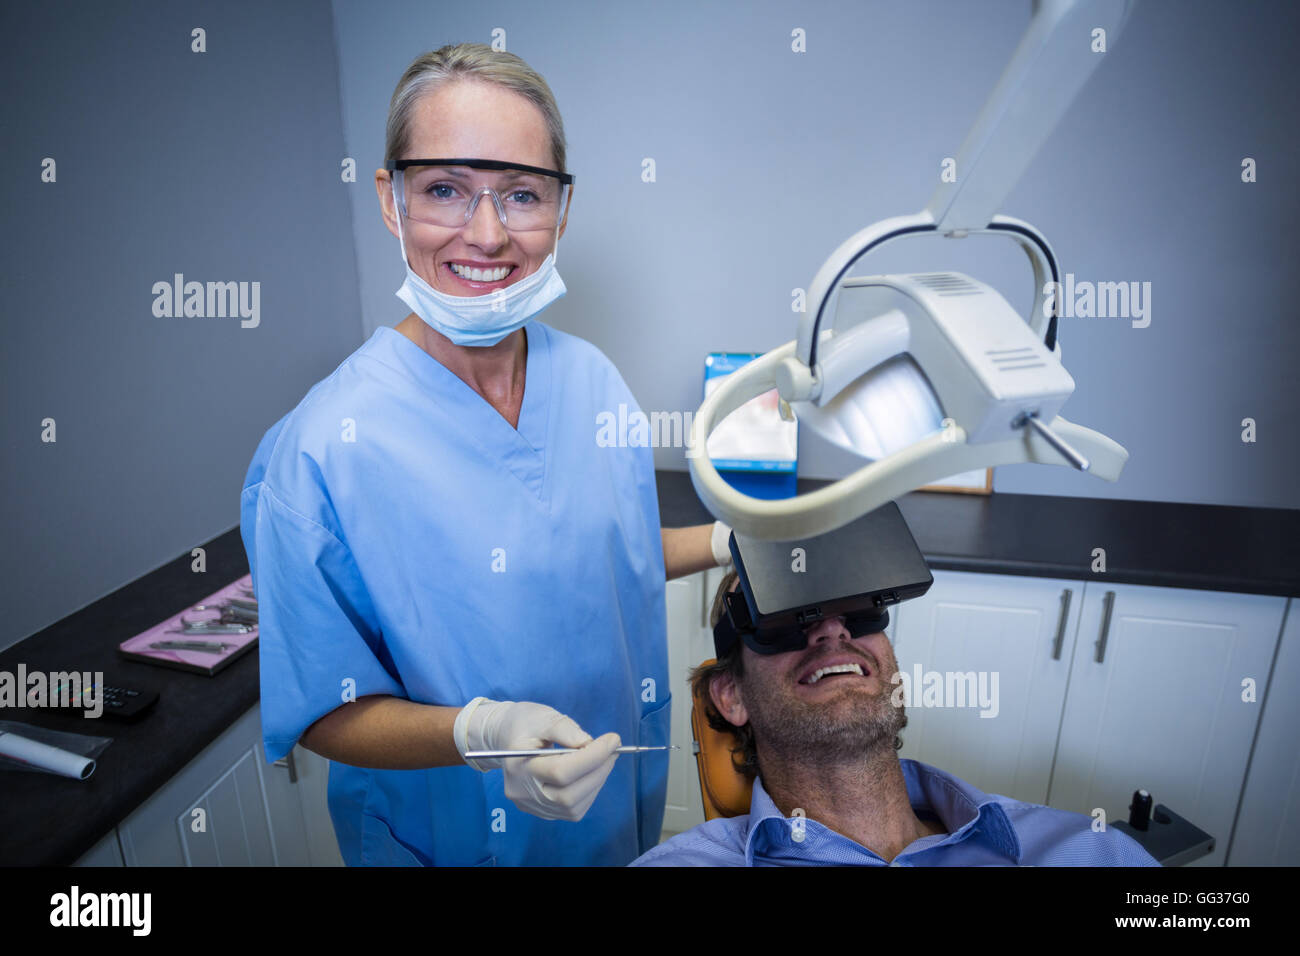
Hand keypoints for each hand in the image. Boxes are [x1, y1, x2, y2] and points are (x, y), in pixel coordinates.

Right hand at [454, 698, 620, 820]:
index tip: (613, 740)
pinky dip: (589, 792)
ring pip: (573, 807)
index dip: (593, 757)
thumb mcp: (543, 716)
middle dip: (598, 771)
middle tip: (613, 749)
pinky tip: (591, 772)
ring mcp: (531, 806)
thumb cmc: (524, 723)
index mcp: (518, 765)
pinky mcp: (541, 811)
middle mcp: (522, 792)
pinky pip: (572, 810)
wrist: (505, 738)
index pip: (560, 771)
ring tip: (604, 759)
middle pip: (568, 795)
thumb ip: (566, 729)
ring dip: (597, 782)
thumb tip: (590, 745)